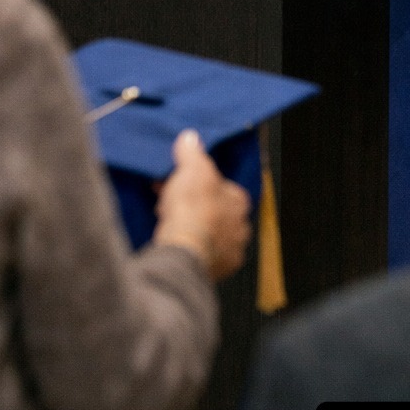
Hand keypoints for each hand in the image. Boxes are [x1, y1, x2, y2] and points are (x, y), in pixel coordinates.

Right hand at [154, 130, 251, 280]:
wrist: (184, 250)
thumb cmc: (192, 208)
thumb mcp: (191, 168)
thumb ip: (192, 152)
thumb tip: (190, 138)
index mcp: (239, 201)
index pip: (224, 187)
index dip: (200, 182)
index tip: (183, 180)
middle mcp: (240, 228)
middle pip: (216, 212)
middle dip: (196, 206)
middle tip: (172, 200)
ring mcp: (230, 252)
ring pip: (209, 234)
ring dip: (192, 227)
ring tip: (168, 220)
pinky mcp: (216, 272)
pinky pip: (202, 253)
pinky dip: (190, 246)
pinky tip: (174, 240)